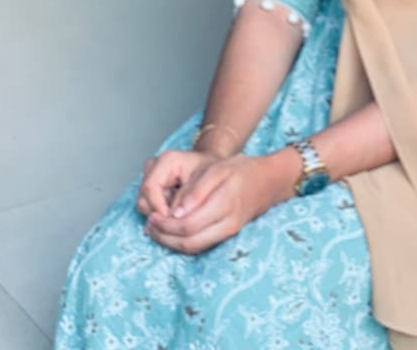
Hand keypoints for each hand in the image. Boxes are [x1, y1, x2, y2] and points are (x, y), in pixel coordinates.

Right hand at [136, 149, 213, 217]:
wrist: (211, 167)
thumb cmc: (211, 170)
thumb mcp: (208, 180)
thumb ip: (192, 196)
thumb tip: (175, 217)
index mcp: (166, 160)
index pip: (150, 187)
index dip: (158, 208)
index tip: (173, 220)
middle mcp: (153, 167)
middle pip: (144, 199)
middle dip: (160, 213)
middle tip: (181, 214)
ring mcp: (150, 177)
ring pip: (144, 206)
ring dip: (161, 214)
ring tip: (181, 209)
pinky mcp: (150, 189)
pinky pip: (149, 208)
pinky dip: (162, 213)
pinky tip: (177, 208)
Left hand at [142, 149, 299, 254]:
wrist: (268, 181)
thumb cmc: (242, 170)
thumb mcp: (219, 169)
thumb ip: (197, 190)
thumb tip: (176, 212)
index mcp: (223, 205)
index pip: (188, 225)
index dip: (166, 225)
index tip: (152, 216)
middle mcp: (226, 224)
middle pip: (188, 242)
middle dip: (164, 237)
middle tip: (149, 225)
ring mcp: (228, 232)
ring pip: (194, 247)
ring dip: (171, 243)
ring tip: (155, 229)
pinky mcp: (227, 235)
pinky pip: (201, 245)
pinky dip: (182, 242)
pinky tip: (171, 231)